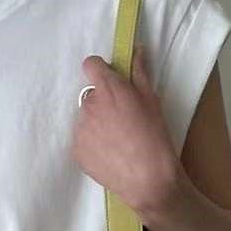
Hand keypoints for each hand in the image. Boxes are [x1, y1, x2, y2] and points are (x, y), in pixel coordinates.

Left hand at [71, 45, 179, 214]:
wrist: (147, 179)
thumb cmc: (154, 136)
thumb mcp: (152, 100)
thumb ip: (140, 72)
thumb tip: (136, 51)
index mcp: (108, 89)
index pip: (90, 65)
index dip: (100, 70)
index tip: (109, 80)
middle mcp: (89, 106)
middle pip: (89, 95)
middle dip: (102, 102)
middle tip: (120, 119)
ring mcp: (79, 130)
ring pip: (85, 119)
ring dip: (95, 124)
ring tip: (115, 140)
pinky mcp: (76, 151)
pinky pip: (81, 140)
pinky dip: (91, 144)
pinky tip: (109, 153)